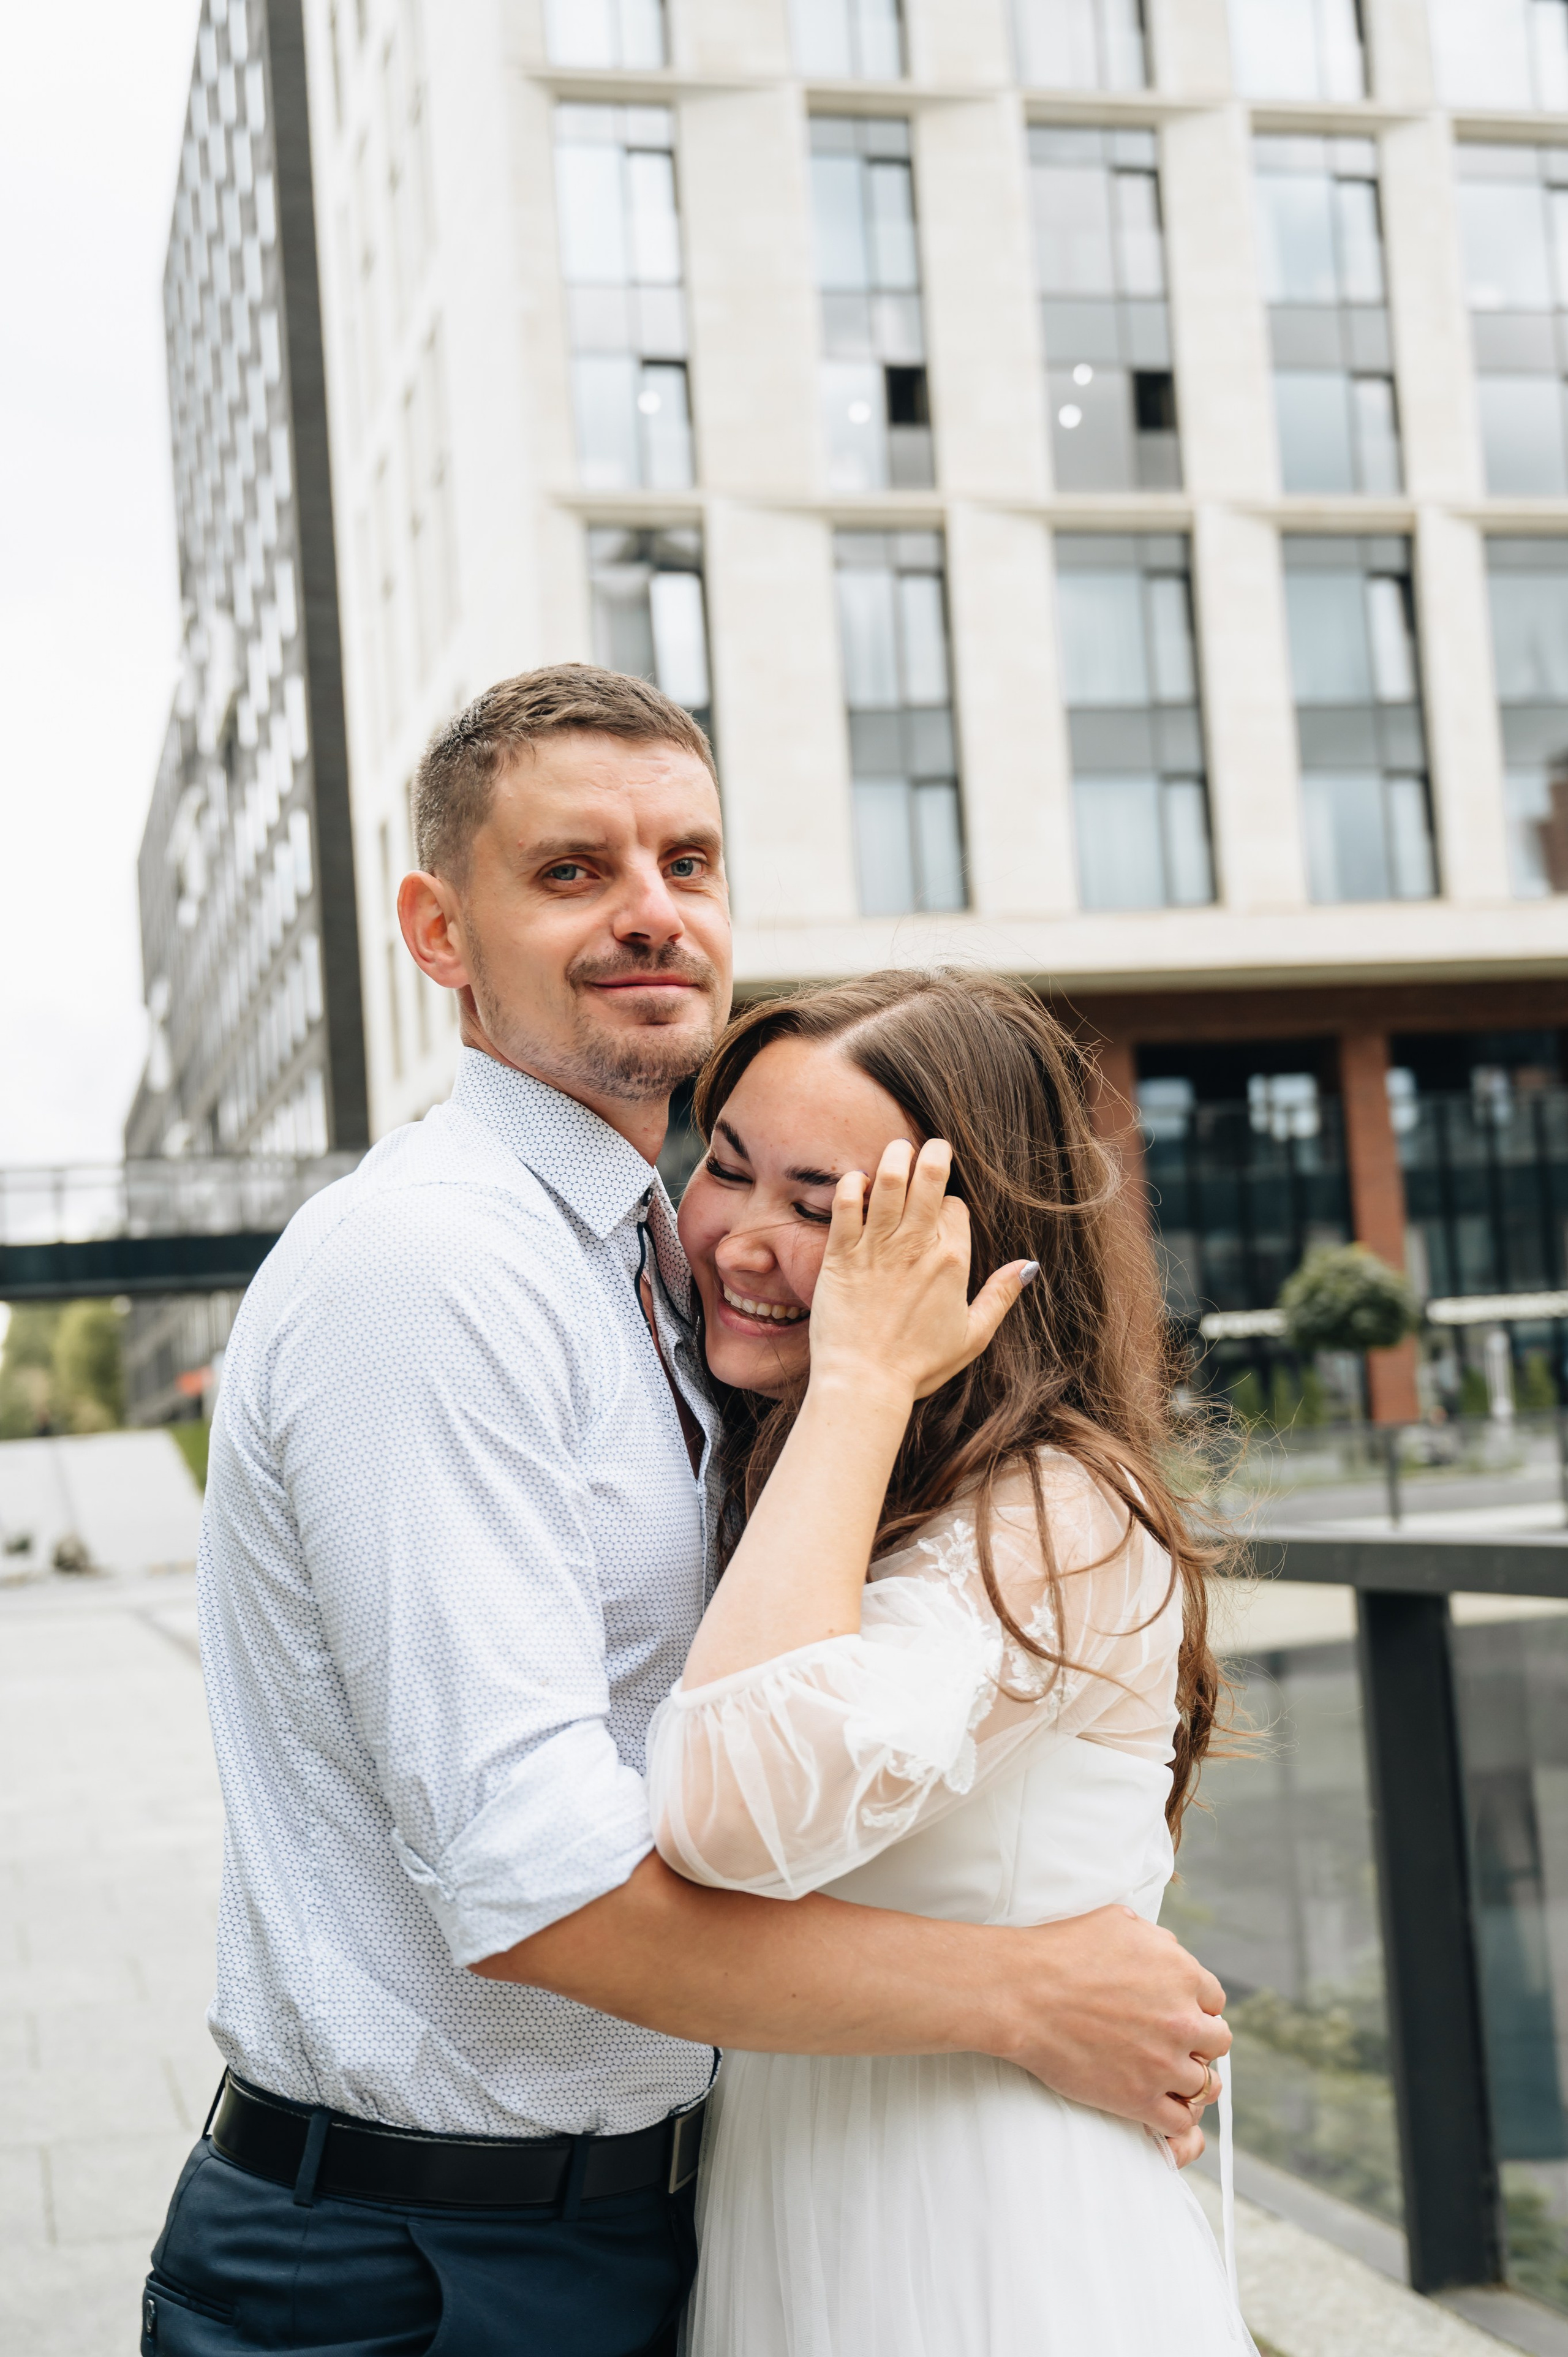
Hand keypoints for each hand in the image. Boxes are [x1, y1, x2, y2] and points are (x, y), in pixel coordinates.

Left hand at [807, 1138, 1032, 1404]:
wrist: (864, 1384)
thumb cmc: (918, 1366)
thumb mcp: (973, 1336)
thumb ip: (1000, 1296)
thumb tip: (1029, 1266)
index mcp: (952, 1262)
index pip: (955, 1209)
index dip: (950, 1203)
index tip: (941, 1210)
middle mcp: (917, 1248)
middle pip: (929, 1181)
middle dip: (933, 1156)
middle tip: (930, 1145)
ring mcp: (877, 1249)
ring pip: (889, 1184)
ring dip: (894, 1159)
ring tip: (896, 1148)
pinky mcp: (841, 1256)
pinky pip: (846, 1206)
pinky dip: (852, 1186)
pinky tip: (856, 1180)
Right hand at [989, 1905, 1229, 2144]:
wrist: (1023, 1993)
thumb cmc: (1062, 1951)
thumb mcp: (1118, 1922)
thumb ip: (1157, 1940)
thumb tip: (1172, 1952)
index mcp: (1182, 1974)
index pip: (1215, 2000)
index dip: (1197, 2006)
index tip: (1179, 2012)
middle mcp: (1183, 2020)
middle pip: (1218, 2042)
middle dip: (1199, 2041)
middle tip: (1174, 2043)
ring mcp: (1164, 2063)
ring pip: (1207, 2085)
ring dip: (1193, 2081)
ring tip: (1172, 2078)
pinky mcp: (1139, 2099)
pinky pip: (1181, 2121)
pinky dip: (1177, 2117)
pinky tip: (1161, 2106)